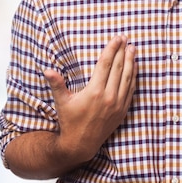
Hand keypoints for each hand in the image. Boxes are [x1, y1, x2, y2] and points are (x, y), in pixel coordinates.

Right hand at [43, 35, 136, 163]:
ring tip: (133, 48)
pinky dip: (133, 76)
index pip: (106, 64)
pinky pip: (131, 89)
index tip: (117, 38)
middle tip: (125, 38)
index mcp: (94, 91)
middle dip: (123, 51)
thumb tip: (47, 70)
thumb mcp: (62, 102)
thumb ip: (57, 84)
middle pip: (119, 67)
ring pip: (128, 77)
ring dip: (131, 61)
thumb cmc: (69, 120)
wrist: (80, 144)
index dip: (112, 49)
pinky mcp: (123, 110)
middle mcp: (109, 96)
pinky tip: (134, 67)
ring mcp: (118, 104)